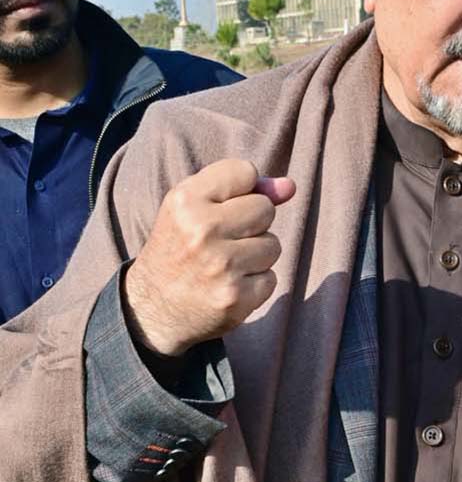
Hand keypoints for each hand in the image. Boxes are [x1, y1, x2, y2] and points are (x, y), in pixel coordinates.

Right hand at [123, 160, 294, 356]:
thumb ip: (241, 189)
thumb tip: (290, 186)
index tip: (222, 207)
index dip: (243, 189)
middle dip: (252, 224)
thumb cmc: (178, 249)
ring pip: (273, 245)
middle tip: (222, 241)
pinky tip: (228, 286)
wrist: (151, 310)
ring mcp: (221, 266)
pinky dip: (255, 284)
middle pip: (265, 208)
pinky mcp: (236, 297)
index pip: (245, 171)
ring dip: (256, 256)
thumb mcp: (193, 208)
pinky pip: (271, 278)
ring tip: (224, 265)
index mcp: (186, 200)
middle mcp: (202, 230)